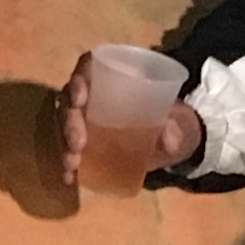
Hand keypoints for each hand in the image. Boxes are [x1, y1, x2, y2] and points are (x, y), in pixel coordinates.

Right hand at [54, 55, 202, 194]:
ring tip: (72, 164)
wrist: (173, 141)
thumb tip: (169, 138)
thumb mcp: (180, 122)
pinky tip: (69, 177)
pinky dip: (67, 164)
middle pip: (71, 99)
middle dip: (69, 122)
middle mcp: (94, 94)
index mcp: (116, 76)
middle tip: (78, 144)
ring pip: (64, 125)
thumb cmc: (173, 119)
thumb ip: (177, 127)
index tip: (80, 100)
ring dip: (64, 144)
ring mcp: (87, 118)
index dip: (79, 79)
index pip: (88, 67)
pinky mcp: (86, 142)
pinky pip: (69, 149)